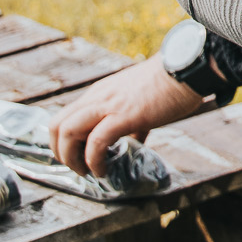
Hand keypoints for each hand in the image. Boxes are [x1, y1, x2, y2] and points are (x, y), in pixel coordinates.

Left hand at [49, 59, 205, 175]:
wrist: (185, 70)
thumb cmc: (168, 85)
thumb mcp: (139, 101)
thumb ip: (131, 124)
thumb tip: (134, 144)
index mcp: (99, 93)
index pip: (63, 117)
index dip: (63, 142)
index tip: (76, 157)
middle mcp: (97, 98)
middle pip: (56, 125)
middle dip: (60, 153)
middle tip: (77, 168)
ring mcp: (108, 105)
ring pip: (67, 132)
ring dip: (71, 159)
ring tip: (87, 172)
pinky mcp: (123, 116)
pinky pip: (96, 142)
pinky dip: (94, 161)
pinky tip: (104, 170)